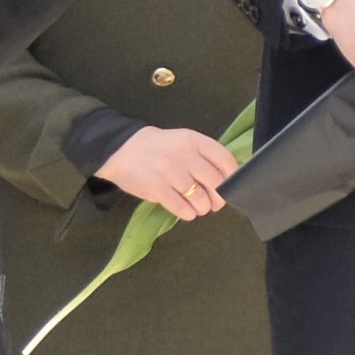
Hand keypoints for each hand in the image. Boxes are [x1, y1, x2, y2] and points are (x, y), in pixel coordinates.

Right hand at [96, 123, 241, 223]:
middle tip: (214, 202)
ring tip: (197, 206)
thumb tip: (230, 177)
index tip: (230, 186)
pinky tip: (185, 210)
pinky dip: (188, 213)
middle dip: (219, 198)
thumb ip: (205, 155)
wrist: (121, 149)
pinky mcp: (157, 189)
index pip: (225, 161)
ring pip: (201, 200)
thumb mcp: (184, 141)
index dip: (233, 178)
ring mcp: (170, 173)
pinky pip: (182, 209)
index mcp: (194, 141)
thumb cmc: (158, 148)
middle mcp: (184, 155)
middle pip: (216, 184)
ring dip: (203, 208)